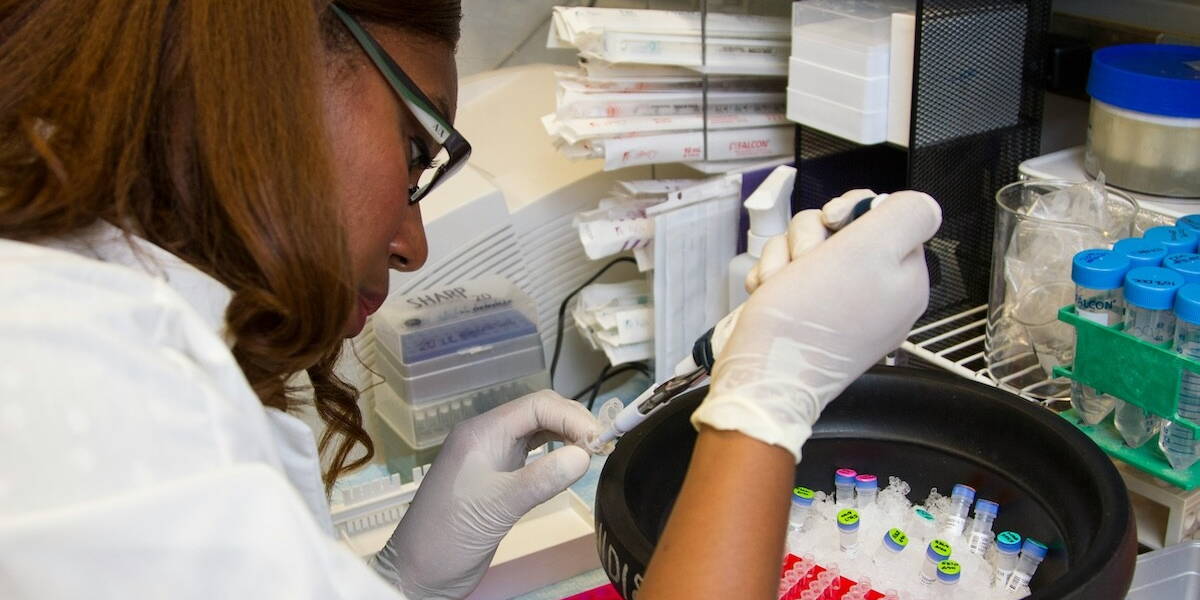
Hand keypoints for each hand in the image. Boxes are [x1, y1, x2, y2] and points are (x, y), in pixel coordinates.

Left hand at [372, 390, 599, 598]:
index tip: (601, 439)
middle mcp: (487, 437)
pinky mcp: (496, 476)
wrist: (417, 572)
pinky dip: (554, 454)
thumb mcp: (497, 508)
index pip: (537, 406)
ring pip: (536, 431)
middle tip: (603, 446)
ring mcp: (491, 456)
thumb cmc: (449, 536)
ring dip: (565, 436)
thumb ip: (541, 479)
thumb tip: (585, 455)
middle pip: (538, 412)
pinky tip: (569, 464)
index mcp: (482, 432)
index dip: (573, 416)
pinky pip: (531, 453)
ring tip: (593, 452)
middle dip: (572, 422)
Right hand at [682, 189, 892, 370]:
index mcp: (905, 280)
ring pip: (811, 248)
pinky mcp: (808, 316)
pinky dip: (774, 276)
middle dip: (811, 235)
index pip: (887, 216)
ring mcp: (840, 307)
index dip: (854, 210)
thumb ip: (908, 214)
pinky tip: (769, 292)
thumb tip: (922, 205)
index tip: (834, 222)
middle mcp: (877, 295)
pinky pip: (791, 275)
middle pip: (843, 229)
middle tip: (806, 258)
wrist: (764, 375)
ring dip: (786, 256)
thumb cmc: (810, 321)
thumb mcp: (870, 248)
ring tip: (780, 280)